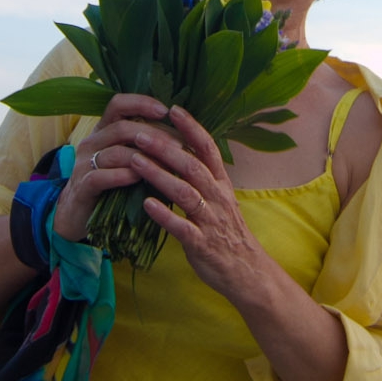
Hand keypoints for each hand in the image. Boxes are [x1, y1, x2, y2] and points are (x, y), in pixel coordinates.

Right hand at [52, 94, 169, 242]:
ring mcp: (84, 164)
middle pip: (122, 128)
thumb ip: (143, 145)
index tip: (165, 110)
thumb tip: (182, 135)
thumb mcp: (125, 160)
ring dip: (145, 158)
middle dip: (154, 135)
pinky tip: (140, 178)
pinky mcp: (82, 186)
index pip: (118, 105)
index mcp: (102, 131)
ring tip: (169, 165)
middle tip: (179, 145)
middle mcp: (91, 143)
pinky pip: (101, 176)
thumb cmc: (110, 185)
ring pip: (115, 152)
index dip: (141, 103)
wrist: (78, 214)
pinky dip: (122, 176)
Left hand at [131, 106, 266, 300]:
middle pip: (191, 166)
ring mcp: (210, 220)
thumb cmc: (226, 233)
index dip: (191, 127)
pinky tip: (147, 204)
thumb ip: (201, 177)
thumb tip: (176, 152)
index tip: (171, 109)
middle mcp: (217, 197)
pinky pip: (182, 227)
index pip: (208, 148)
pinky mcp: (201, 243)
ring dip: (158, 174)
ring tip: (134, 161)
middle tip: (139, 133)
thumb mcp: (219, 199)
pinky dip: (164, 215)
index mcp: (221, 184)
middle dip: (164, 147)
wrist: (247, 272)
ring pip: (184, 192)